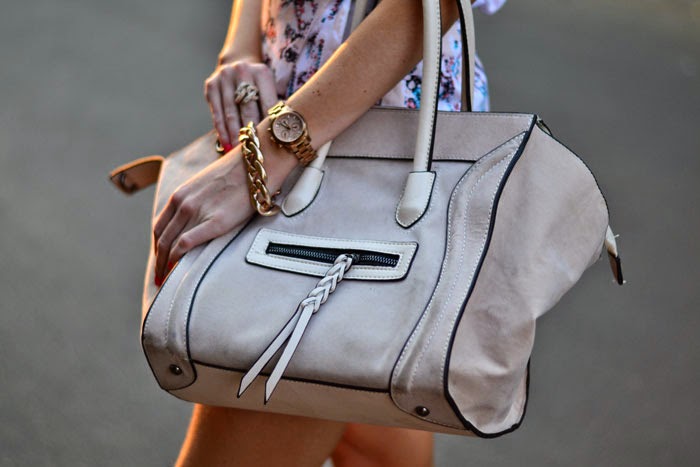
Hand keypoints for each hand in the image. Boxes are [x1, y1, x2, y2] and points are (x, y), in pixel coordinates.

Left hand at [152, 126, 298, 285]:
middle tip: (160, 277)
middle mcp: (183, 203)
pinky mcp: (214, 222)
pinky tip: (177, 270)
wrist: (258, 163)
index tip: (161, 259)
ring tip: (166, 280)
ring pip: (170, 244)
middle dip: (159, 260)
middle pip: (162, 238)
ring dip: (165, 264)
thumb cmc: (241, 174)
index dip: (158, 246)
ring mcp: (197, 212)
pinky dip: (177, 259)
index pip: (161, 226)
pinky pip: (185, 245)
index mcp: (181, 194)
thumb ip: (201, 201)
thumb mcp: (210, 184)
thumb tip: (204, 217)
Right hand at [204, 60, 277, 149]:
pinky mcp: (211, 85)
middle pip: (247, 108)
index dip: (268, 125)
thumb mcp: (271, 90)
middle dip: (250, 132)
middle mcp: (242, 71)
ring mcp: (224, 77)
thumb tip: (282, 135)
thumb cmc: (260, 86)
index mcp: (262, 72)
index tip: (270, 144)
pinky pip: (217, 113)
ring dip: (235, 135)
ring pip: (230, 113)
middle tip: (253, 151)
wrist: (238, 63)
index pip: (267, 104)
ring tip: (238, 152)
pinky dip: (222, 131)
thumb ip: (276, 108)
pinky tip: (226, 145)